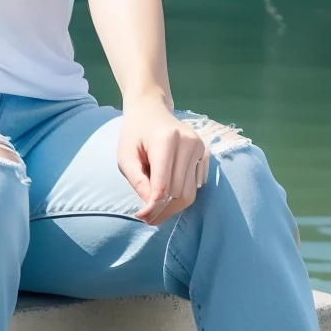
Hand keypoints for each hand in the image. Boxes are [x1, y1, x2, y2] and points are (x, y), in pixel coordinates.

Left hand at [118, 98, 207, 225]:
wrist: (151, 111)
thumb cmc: (134, 134)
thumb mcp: (125, 156)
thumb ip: (137, 180)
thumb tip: (150, 206)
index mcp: (166, 141)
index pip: (164, 185)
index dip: (153, 206)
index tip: (142, 217)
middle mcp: (188, 143)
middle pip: (179, 192)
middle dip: (163, 210)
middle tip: (148, 219)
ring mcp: (200, 148)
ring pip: (190, 191)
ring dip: (173, 206)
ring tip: (156, 211)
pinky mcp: (205, 153)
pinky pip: (197, 184)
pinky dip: (182, 194)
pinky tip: (168, 193)